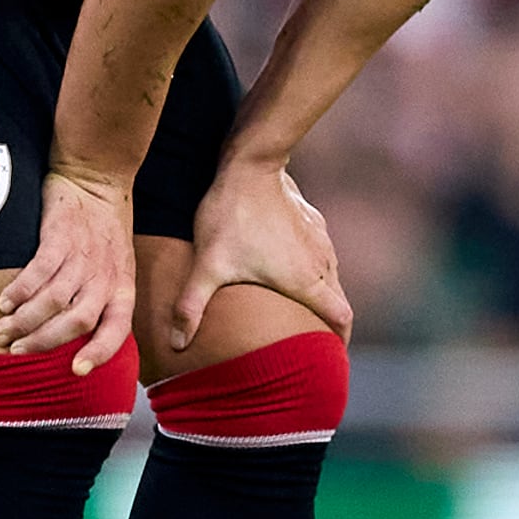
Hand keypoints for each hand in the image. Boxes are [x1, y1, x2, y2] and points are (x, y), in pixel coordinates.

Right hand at [0, 169, 138, 374]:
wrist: (96, 176)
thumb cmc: (102, 228)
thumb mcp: (115, 267)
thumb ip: (100, 298)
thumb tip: (75, 340)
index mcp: (122, 287)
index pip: (117, 330)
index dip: (98, 354)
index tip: (75, 371)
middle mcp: (104, 276)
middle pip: (76, 322)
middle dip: (42, 342)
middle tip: (15, 351)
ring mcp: (82, 255)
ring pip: (53, 301)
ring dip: (23, 321)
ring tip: (1, 330)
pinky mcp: (60, 235)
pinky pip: (38, 272)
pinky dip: (18, 291)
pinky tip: (4, 300)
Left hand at [171, 161, 350, 350]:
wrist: (249, 164)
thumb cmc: (231, 217)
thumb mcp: (208, 265)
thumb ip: (191, 307)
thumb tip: (176, 345)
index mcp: (305, 280)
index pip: (341, 319)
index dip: (340, 341)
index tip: (331, 355)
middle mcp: (321, 262)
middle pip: (339, 301)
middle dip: (330, 323)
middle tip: (312, 340)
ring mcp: (320, 239)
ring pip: (331, 276)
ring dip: (322, 294)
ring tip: (300, 308)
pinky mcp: (312, 221)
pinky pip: (322, 253)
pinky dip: (314, 269)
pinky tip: (291, 268)